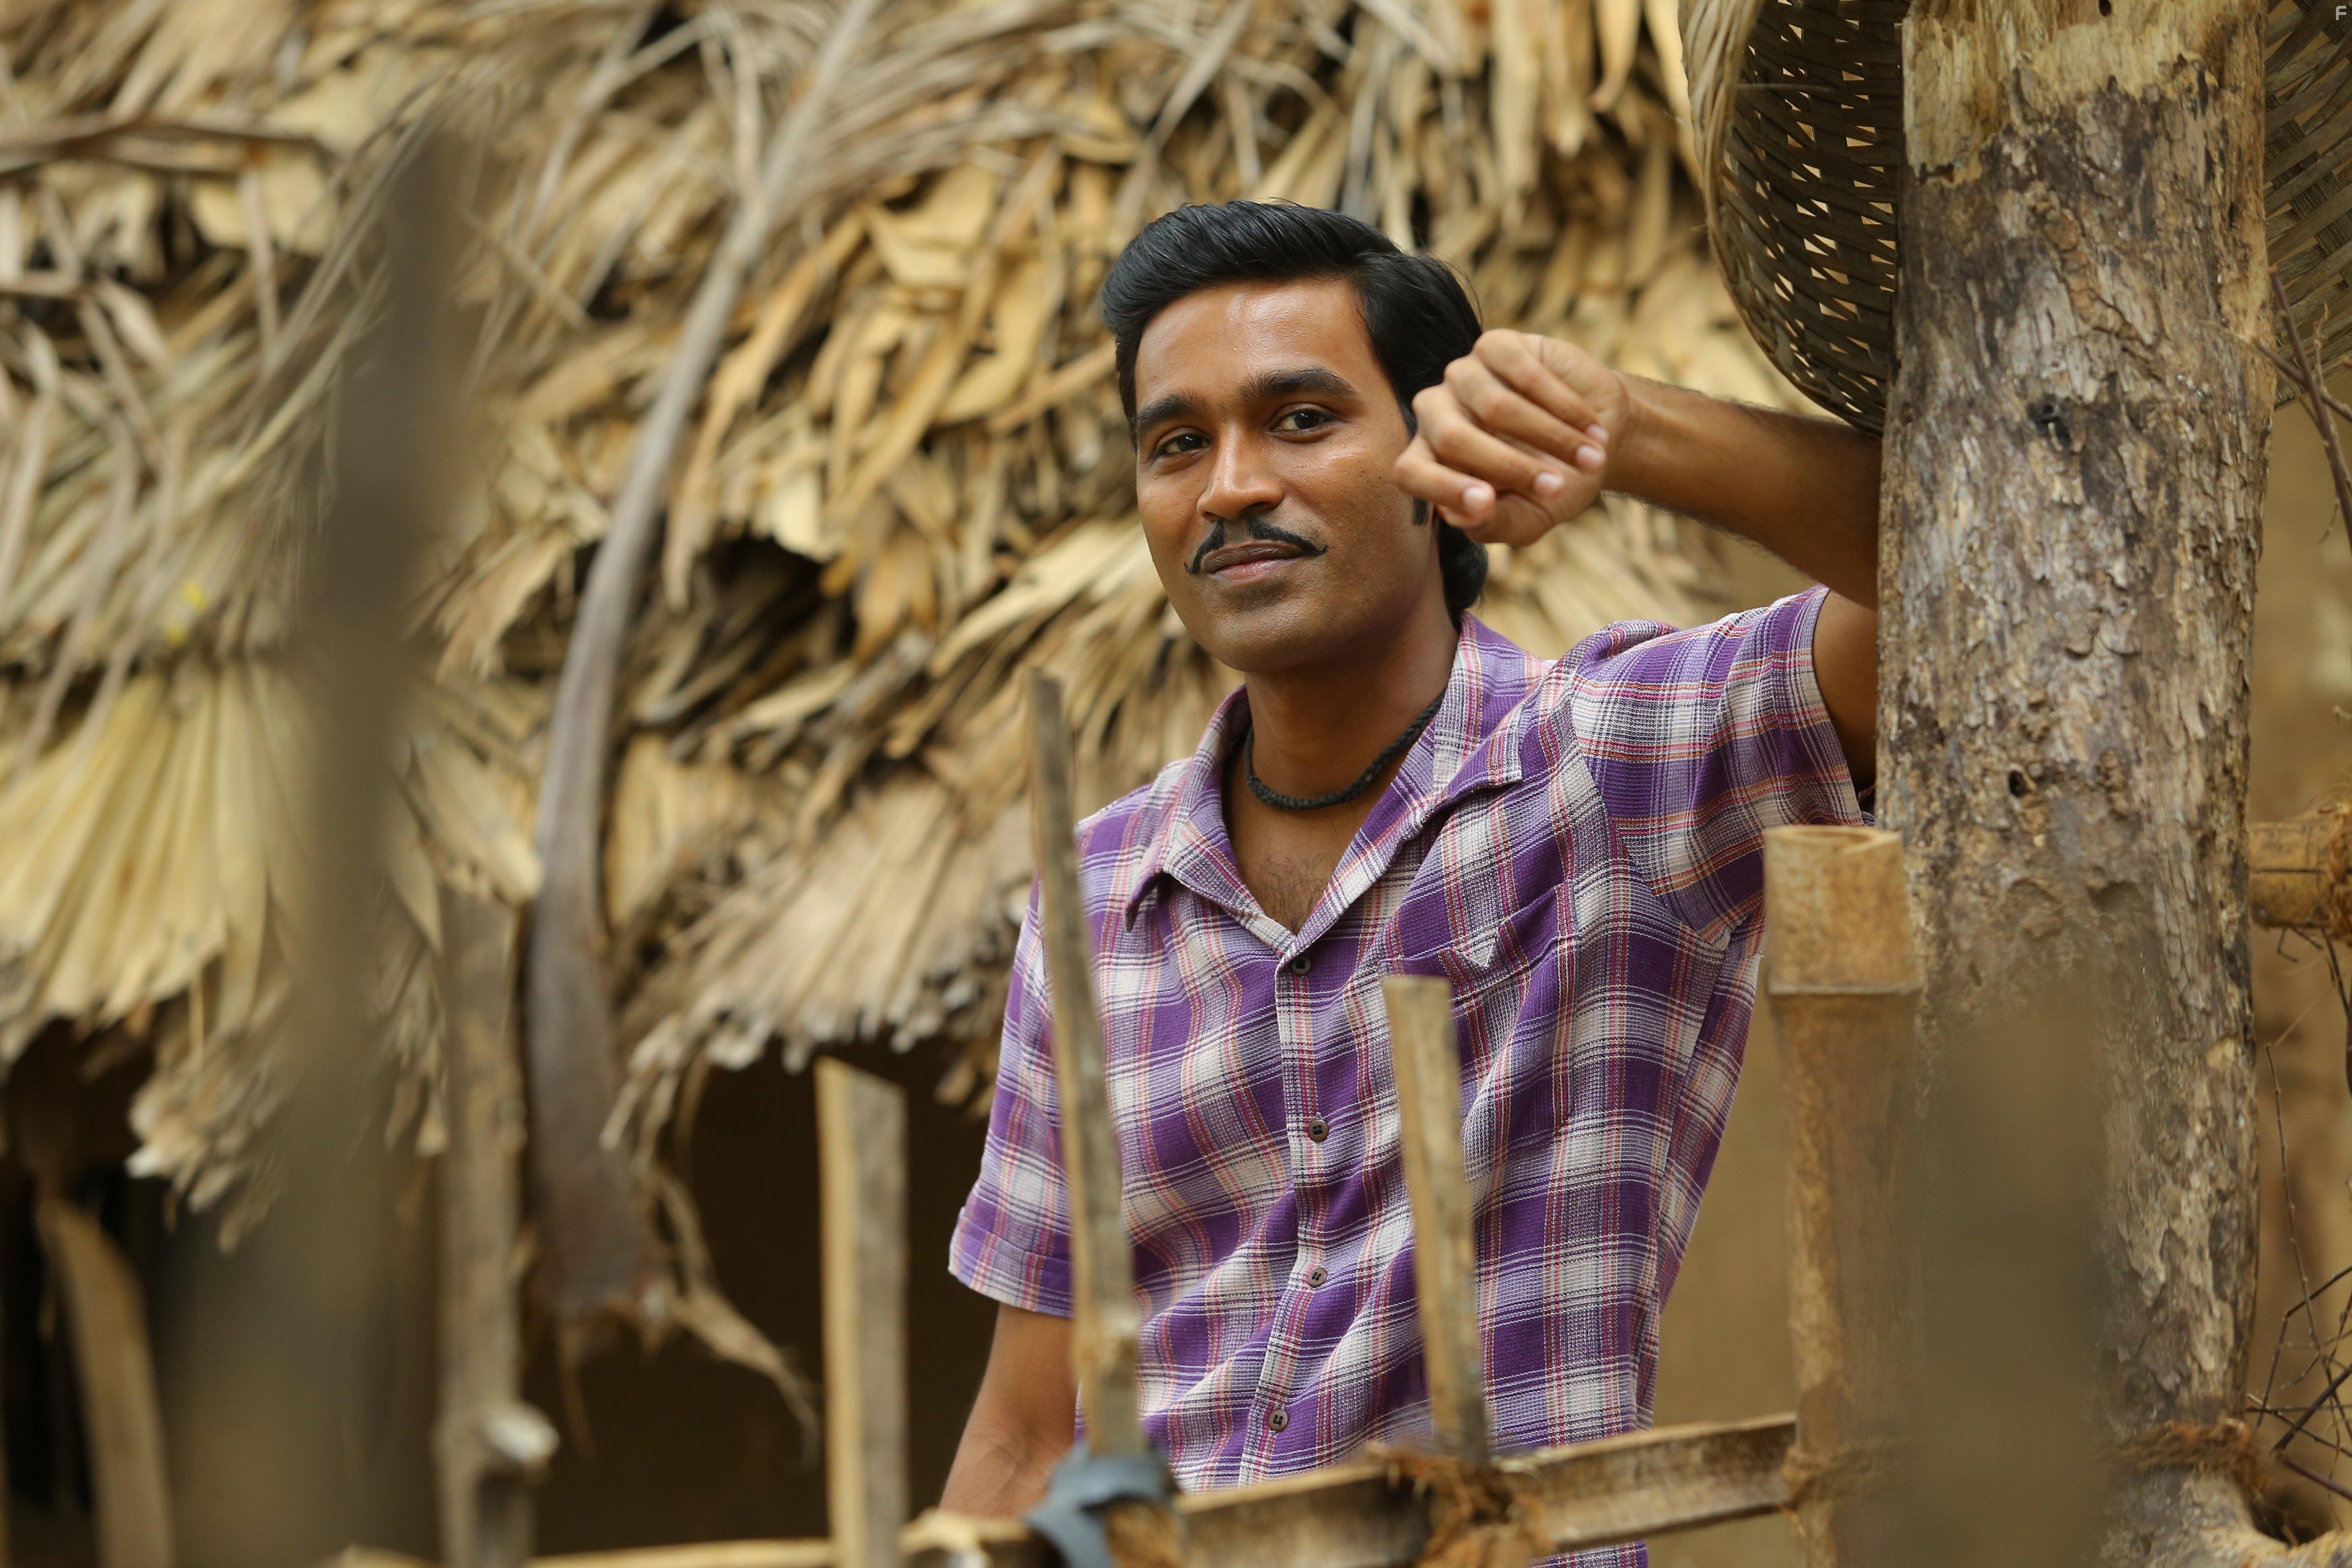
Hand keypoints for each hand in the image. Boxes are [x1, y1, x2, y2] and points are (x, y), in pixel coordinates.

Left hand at [1391, 329, 1635, 546]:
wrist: (1602, 438)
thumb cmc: (1558, 482)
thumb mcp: (1531, 516)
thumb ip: (1495, 524)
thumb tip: (1458, 518)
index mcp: (1432, 460)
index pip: (1410, 472)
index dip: (1441, 488)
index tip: (1485, 503)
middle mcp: (1436, 414)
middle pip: (1451, 438)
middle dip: (1511, 468)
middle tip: (1557, 487)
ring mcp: (1463, 376)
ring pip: (1495, 407)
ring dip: (1552, 438)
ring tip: (1592, 459)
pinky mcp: (1496, 347)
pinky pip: (1524, 374)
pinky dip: (1564, 406)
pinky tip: (1591, 427)